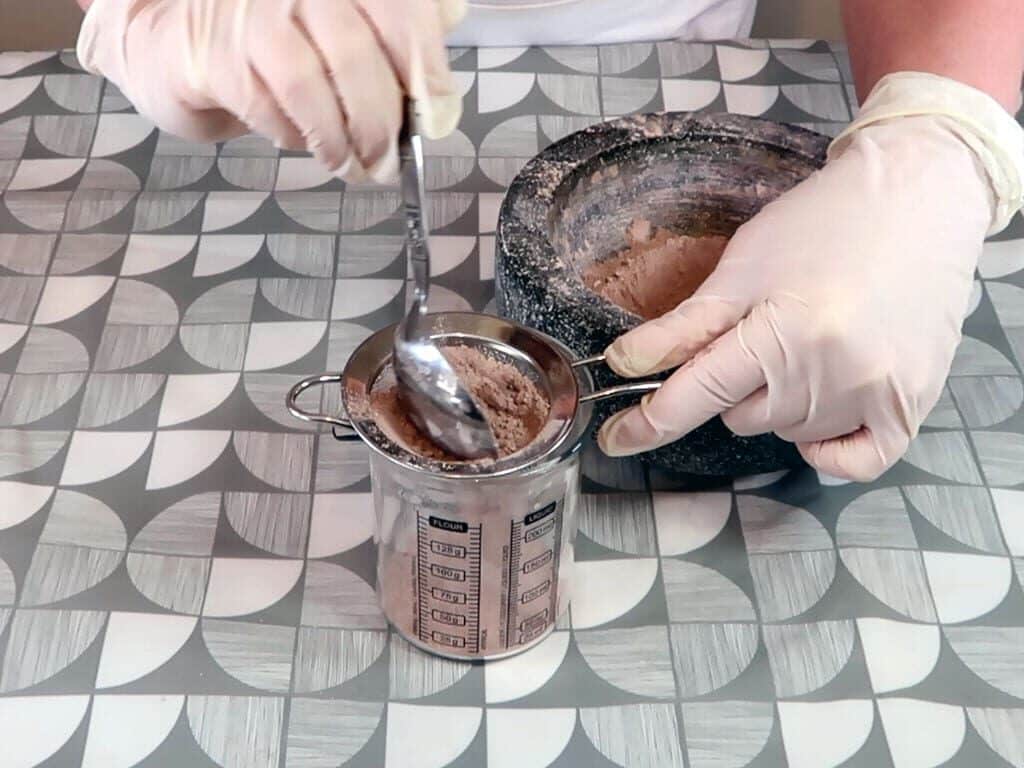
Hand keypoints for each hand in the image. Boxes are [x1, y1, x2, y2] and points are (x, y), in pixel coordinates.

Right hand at [76, 0, 464, 181]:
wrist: (183, 36)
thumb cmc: (283, 35)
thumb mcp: (347, 24)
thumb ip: (399, 38)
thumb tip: (438, 97)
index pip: (402, 10)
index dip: (427, 69)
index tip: (437, 117)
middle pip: (358, 55)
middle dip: (381, 123)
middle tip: (388, 162)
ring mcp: (251, 11)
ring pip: (312, 86)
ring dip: (340, 141)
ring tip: (352, 167)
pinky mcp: (216, 53)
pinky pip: (268, 108)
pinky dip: (294, 137)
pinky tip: (302, 142)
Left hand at [597, 113, 996, 480]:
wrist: (917, 198)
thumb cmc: (823, 224)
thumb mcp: (742, 267)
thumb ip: (683, 327)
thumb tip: (621, 365)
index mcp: (780, 336)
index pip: (696, 397)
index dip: (648, 422)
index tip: (617, 440)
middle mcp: (830, 376)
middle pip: (741, 417)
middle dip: (735, 384)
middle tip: (765, 331)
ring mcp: (876, 396)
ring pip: (788, 432)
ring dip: (782, 402)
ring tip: (809, 342)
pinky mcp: (913, 404)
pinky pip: (855, 461)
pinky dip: (829, 445)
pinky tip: (826, 406)